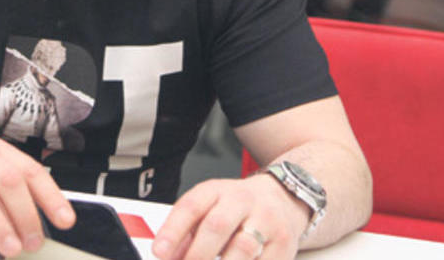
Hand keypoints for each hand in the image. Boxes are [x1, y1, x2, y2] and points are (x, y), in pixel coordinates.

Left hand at [152, 174, 309, 259]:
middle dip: (197, 255)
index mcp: (217, 190)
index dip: (172, 231)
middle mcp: (243, 201)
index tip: (159, 253)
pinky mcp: (284, 246)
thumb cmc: (237, 208)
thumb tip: (167, 255)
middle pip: (217, 226)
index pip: (191, 206)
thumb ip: (186, 232)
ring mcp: (267, 222)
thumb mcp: (209, 208)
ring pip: (243, 249)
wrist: (284, 197)